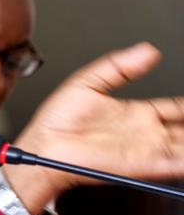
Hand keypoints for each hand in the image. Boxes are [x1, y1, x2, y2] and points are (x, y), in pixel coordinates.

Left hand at [4, 42, 183, 213]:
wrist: (44, 145)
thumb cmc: (58, 120)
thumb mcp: (88, 82)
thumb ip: (119, 66)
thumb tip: (147, 50)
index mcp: (136, 113)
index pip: (175, 109)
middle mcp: (145, 133)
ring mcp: (145, 149)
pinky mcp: (141, 164)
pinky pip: (174, 164)